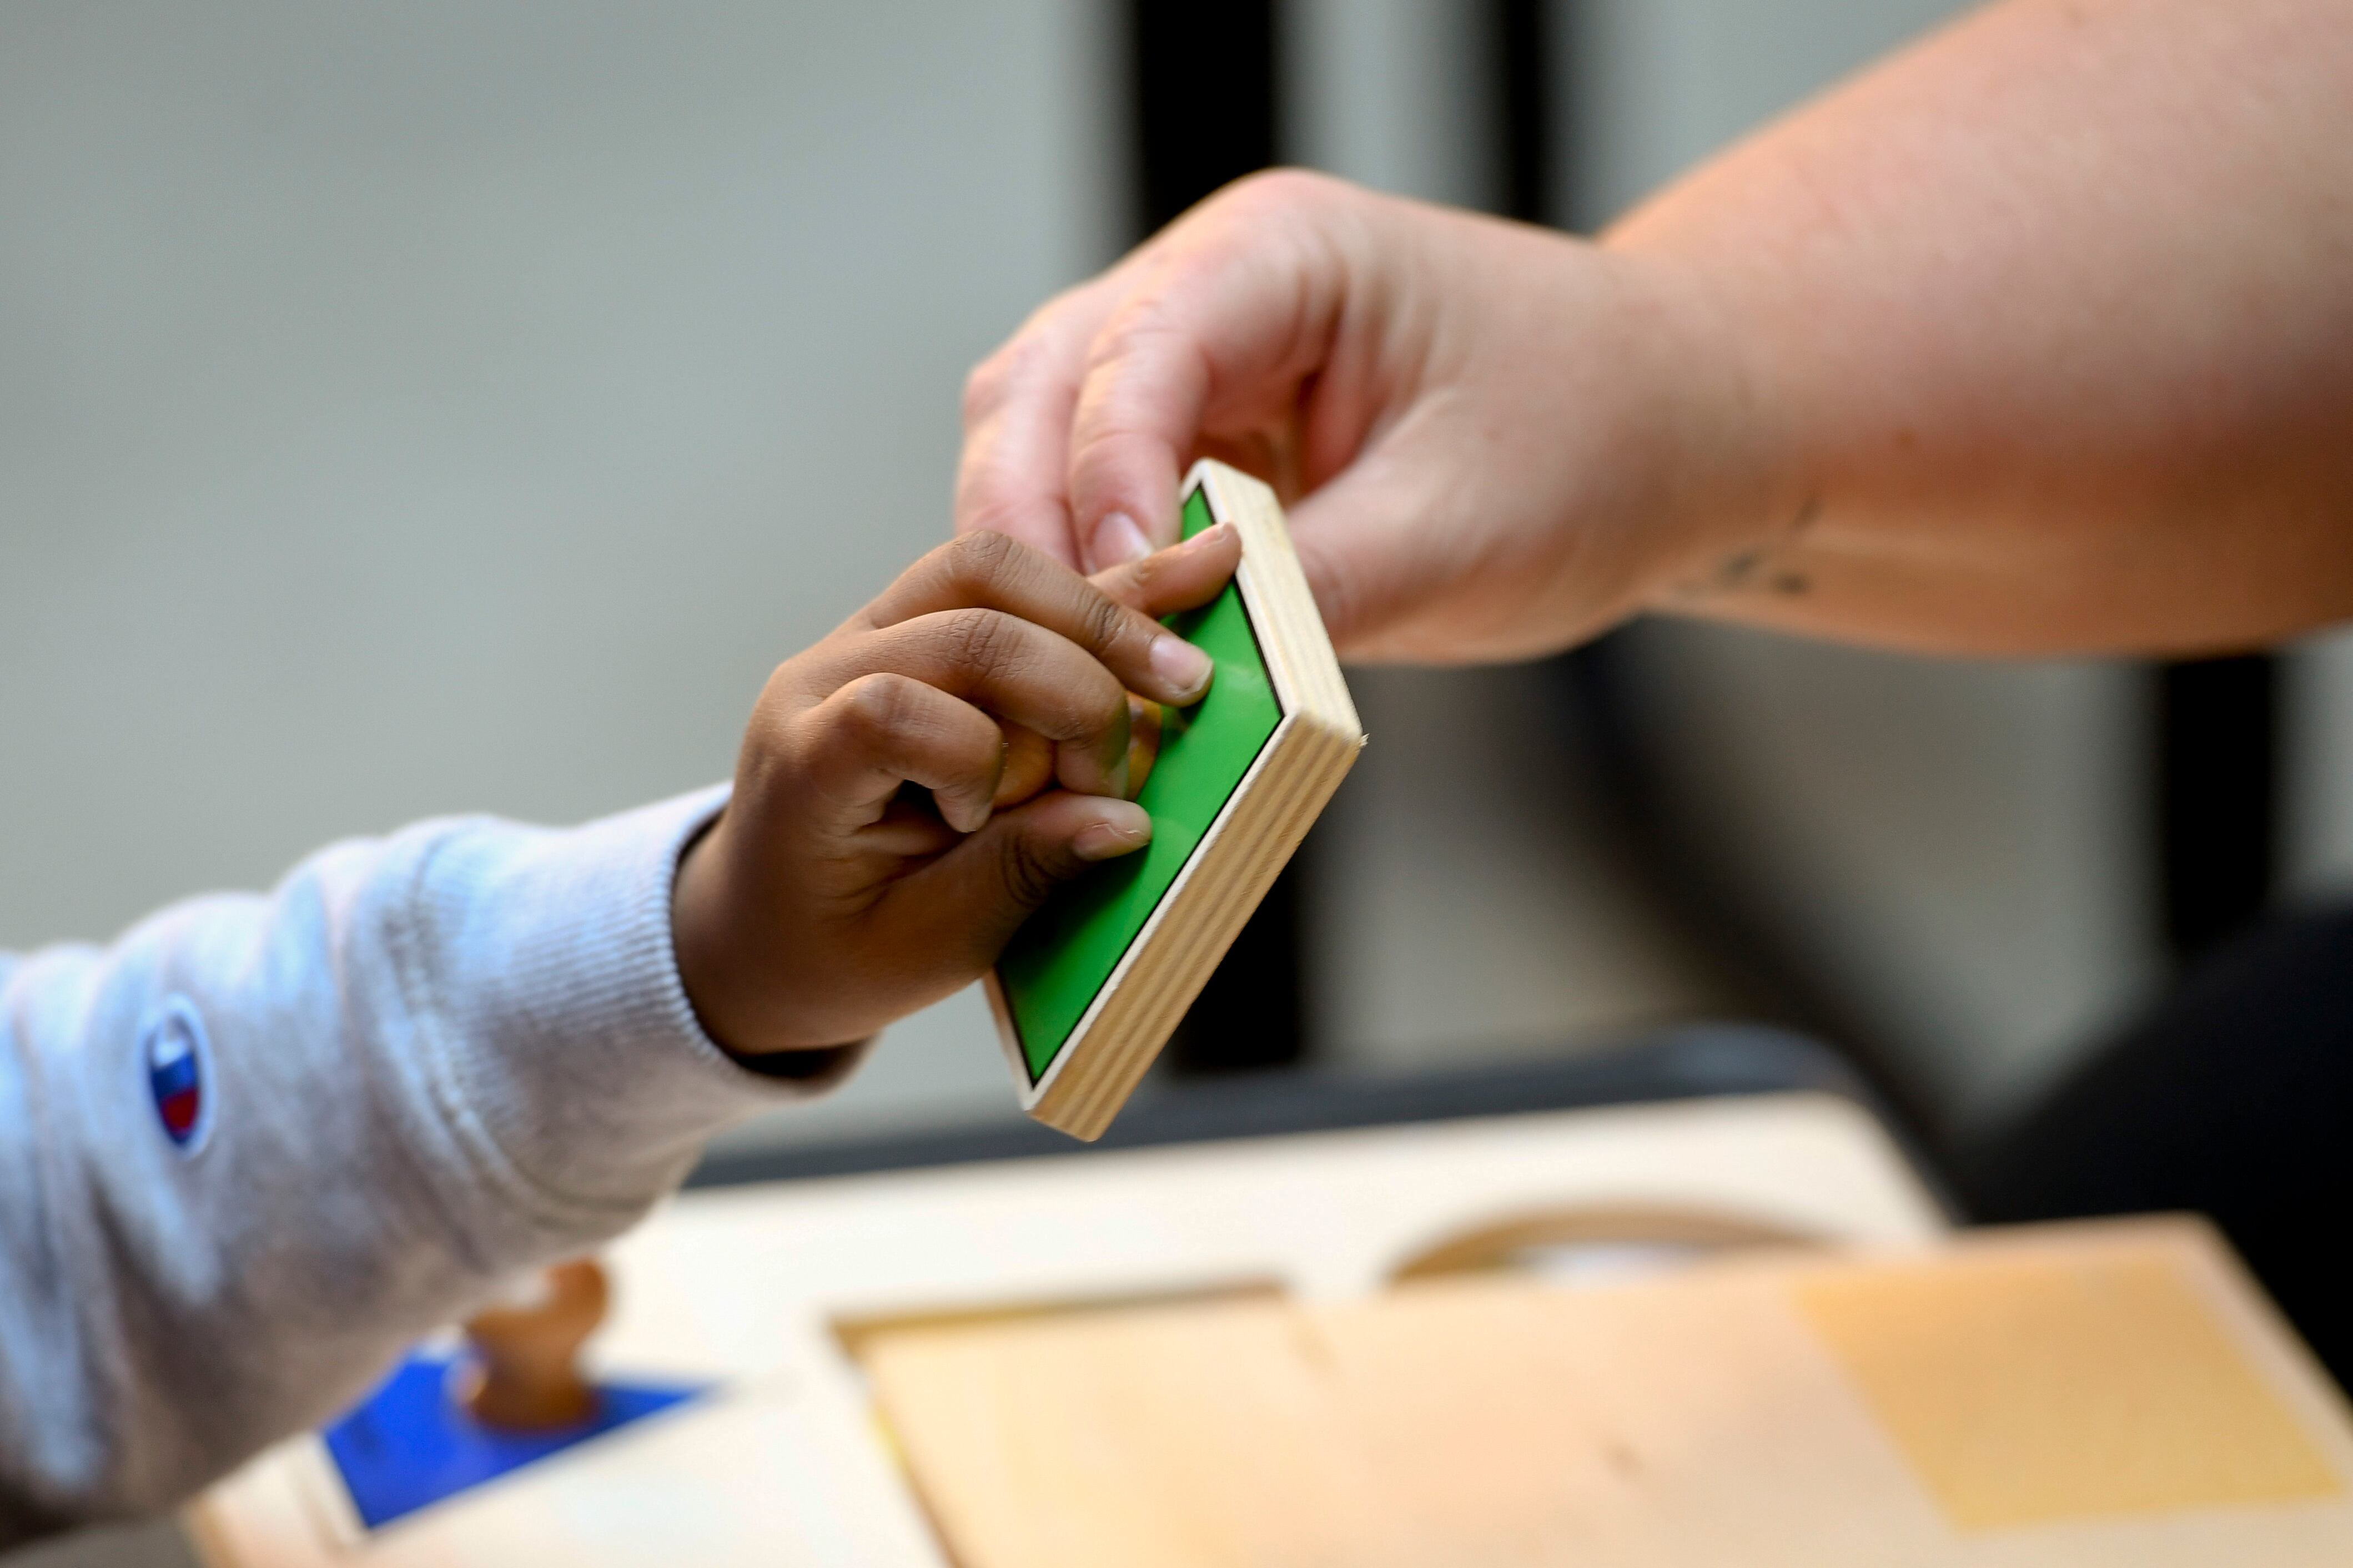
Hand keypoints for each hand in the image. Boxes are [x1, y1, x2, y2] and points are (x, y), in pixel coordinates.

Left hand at [671, 525, 1241, 1055]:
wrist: (769, 925)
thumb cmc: (834, 948)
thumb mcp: (923, 947)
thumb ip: (1016, 876)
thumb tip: (1124, 823)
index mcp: (804, 761)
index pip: (891, 709)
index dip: (975, 757)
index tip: (995, 821)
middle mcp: (826, 674)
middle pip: (966, 617)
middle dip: (1074, 687)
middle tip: (1126, 771)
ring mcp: (872, 636)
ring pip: (992, 568)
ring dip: (1096, 619)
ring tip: (1179, 674)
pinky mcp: (923, 627)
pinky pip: (1017, 584)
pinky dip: (1104, 588)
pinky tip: (1200, 561)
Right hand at [955, 170, 1788, 662]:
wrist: (1669, 430)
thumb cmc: (1595, 443)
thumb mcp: (1459, 532)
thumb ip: (1314, 591)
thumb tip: (1175, 672)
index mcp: (1278, 255)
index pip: (1132, 355)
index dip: (1101, 479)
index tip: (1113, 594)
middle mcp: (1212, 287)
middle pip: (1040, 388)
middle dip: (1027, 526)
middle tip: (1043, 661)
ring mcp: (1196, 359)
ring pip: (1040, 442)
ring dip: (1039, 558)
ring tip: (1060, 676)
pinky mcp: (1203, 436)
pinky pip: (1098, 496)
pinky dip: (1086, 576)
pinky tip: (1099, 658)